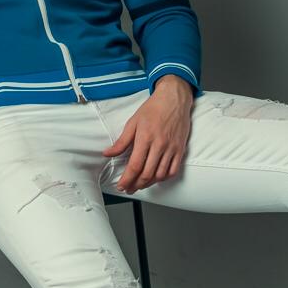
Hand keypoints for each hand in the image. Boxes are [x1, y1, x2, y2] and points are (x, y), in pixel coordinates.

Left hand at [102, 76, 193, 193]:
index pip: (134, 166)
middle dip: (136, 185)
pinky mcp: (180, 149)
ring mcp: (171, 148)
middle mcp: (159, 145)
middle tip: (129, 188)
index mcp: (145, 138)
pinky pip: (173, 170)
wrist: (174, 98)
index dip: (127, 179)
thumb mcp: (133, 122)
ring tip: (140, 185)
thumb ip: (121, 141)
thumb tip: (107, 153)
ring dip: (149, 184)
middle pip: (147, 174)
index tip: (121, 186)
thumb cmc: (153, 108)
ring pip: (160, 175)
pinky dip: (164, 178)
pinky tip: (156, 178)